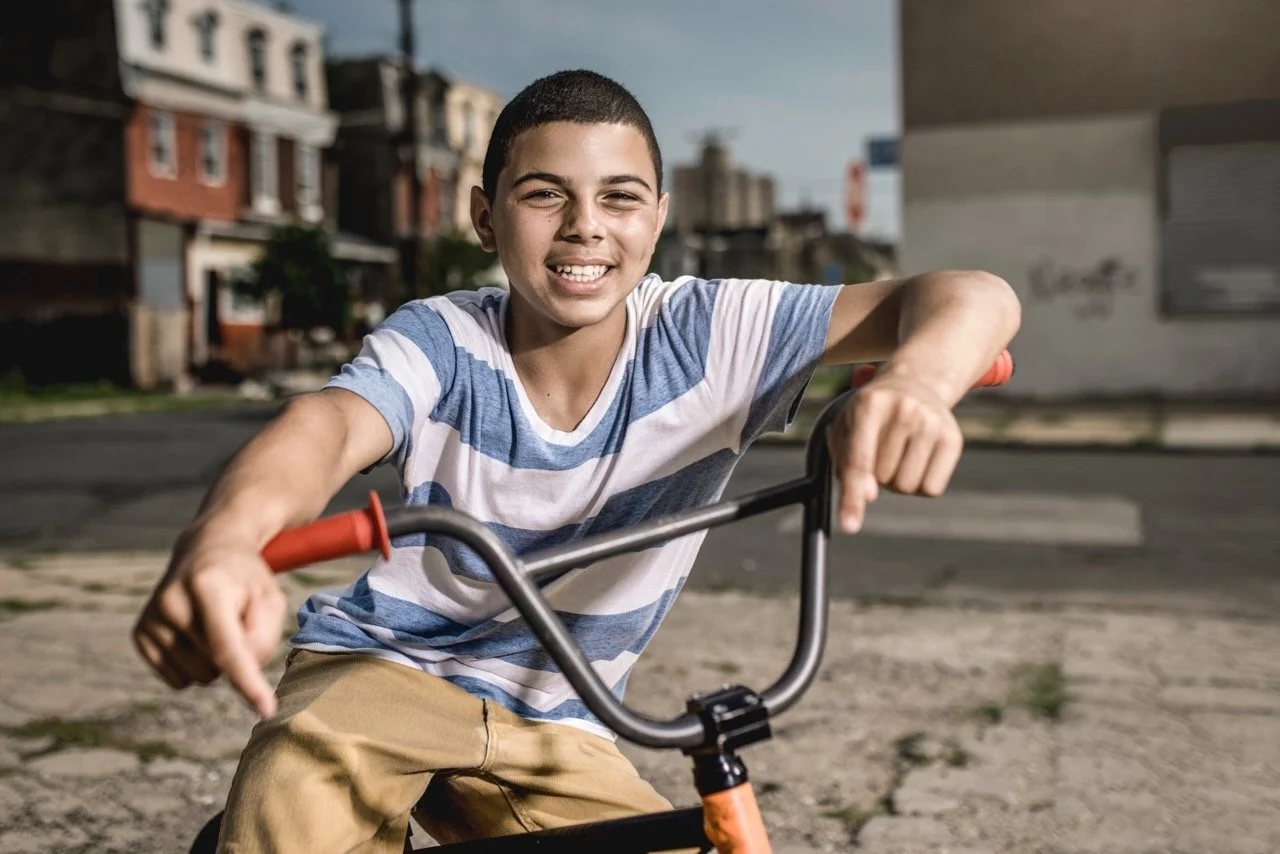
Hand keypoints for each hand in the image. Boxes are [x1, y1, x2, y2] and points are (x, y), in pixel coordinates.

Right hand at [132, 526, 286, 717]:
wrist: (206, 549)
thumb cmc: (244, 578)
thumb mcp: (269, 597)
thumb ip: (263, 636)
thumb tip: (237, 671)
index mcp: (208, 586)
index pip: (228, 646)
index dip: (247, 682)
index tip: (267, 710)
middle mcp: (172, 602)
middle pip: (217, 666)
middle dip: (237, 654)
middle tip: (234, 617)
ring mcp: (151, 618)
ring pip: (198, 678)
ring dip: (215, 661)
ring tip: (214, 623)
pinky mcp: (140, 634)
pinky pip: (177, 681)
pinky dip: (194, 666)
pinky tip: (195, 633)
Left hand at [827, 370, 963, 532]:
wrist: (913, 385)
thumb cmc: (870, 415)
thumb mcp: (846, 428)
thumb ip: (845, 465)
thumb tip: (868, 497)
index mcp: (869, 404)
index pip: (859, 460)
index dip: (852, 496)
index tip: (850, 527)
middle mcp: (904, 409)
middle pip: (882, 479)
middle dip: (874, 475)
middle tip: (880, 448)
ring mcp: (932, 422)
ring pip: (906, 487)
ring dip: (896, 481)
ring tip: (897, 452)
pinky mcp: (954, 438)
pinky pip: (932, 489)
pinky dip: (919, 485)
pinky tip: (916, 459)